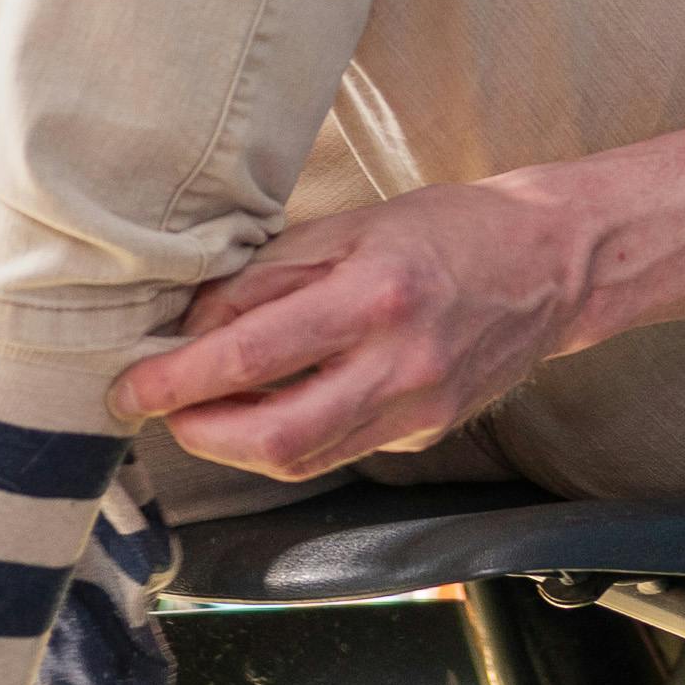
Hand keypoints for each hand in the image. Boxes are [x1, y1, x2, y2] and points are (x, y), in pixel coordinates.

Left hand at [114, 180, 588, 480]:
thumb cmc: (451, 228)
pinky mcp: (423, 433)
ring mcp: (416, 410)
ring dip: (234, 445)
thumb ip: (272, 274)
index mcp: (377, 296)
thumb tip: (195, 324)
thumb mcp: (354, 225)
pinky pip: (336, 449)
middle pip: (273, 438)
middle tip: (155, 407)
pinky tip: (263, 409)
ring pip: (301, 458)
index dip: (179, 379)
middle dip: (197, 431)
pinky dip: (286, 438)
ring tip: (198, 411)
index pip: (253, 356)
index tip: (131, 383)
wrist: (554, 264)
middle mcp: (400, 366)